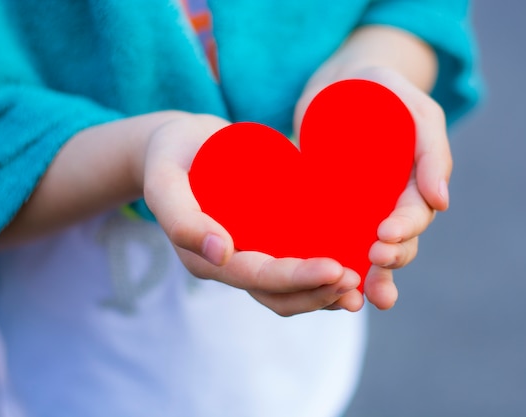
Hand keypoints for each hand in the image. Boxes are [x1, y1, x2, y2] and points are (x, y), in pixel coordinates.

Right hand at [142, 113, 363, 315]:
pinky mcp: (261, 239)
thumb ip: (181, 216)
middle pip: (278, 294)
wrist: (180, 144)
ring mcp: (247, 253)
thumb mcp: (165, 180)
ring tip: (360, 284)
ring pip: (289, 289)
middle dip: (318, 293)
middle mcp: (229, 264)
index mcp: (206, 259)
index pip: (257, 278)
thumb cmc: (171, 155)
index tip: (335, 269)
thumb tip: (223, 254)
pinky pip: (292, 264)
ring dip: (324, 293)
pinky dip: (321, 273)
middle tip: (356, 281)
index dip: (297, 280)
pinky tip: (352, 264)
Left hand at [294, 66, 451, 309]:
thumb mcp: (413, 108)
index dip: (404, 228)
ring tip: (360, 296)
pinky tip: (328, 285)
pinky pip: (335, 241)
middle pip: (397, 241)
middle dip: (390, 258)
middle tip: (374, 260)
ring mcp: (362, 210)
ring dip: (370, 277)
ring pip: (370, 251)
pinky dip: (336, 264)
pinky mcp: (332, 210)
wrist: (340, 82)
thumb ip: (431, 149)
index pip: (414, 212)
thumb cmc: (383, 89)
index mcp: (415, 182)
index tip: (384, 236)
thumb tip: (442, 202)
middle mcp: (390, 202)